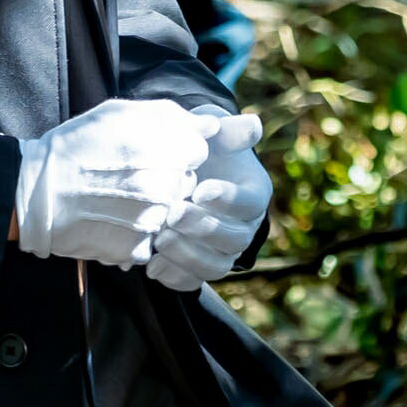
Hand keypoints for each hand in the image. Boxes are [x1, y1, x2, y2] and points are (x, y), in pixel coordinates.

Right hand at [16, 99, 212, 266]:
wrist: (36, 192)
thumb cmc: (77, 146)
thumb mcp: (119, 114)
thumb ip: (171, 115)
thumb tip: (209, 124)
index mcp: (166, 151)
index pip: (197, 150)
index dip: (174, 148)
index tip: (150, 150)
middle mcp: (165, 189)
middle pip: (187, 182)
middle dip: (167, 177)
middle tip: (130, 174)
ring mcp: (153, 222)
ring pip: (171, 213)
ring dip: (153, 206)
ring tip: (118, 196)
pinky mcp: (137, 249)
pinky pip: (153, 238)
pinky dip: (137, 230)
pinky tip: (113, 217)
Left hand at [150, 112, 275, 291]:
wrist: (180, 171)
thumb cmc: (200, 147)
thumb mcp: (212, 132)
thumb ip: (228, 130)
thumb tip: (251, 125)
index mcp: (254, 192)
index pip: (250, 203)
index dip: (227, 199)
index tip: (200, 189)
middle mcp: (245, 227)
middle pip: (234, 239)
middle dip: (203, 228)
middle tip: (174, 213)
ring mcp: (223, 251)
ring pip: (216, 266)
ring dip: (188, 256)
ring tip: (160, 239)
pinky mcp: (200, 267)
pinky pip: (193, 281)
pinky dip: (174, 277)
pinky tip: (152, 263)